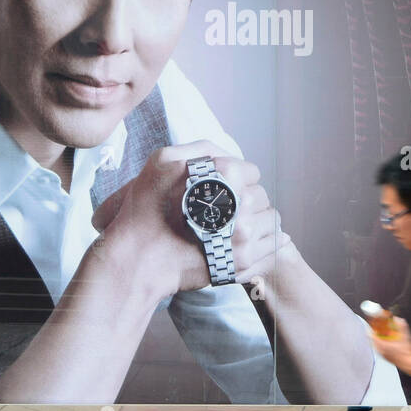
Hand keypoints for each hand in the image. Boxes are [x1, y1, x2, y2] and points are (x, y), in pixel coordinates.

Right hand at [89, 140, 290, 297]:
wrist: (139, 259)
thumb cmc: (147, 208)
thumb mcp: (164, 160)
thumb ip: (201, 150)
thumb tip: (228, 156)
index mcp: (226, 174)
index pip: (252, 172)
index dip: (236, 180)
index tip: (221, 192)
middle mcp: (241, 202)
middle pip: (261, 196)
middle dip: (246, 202)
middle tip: (224, 212)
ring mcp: (245, 234)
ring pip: (269, 220)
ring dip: (255, 222)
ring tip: (233, 229)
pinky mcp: (244, 260)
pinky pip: (272, 246)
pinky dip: (263, 243)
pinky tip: (243, 244)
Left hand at [369, 316, 410, 368]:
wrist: (409, 365)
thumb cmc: (407, 353)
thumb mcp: (406, 337)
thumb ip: (402, 327)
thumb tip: (397, 319)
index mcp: (382, 346)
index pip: (371, 335)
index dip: (371, 327)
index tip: (373, 322)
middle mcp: (380, 351)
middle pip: (373, 339)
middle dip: (375, 331)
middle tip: (379, 326)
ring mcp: (382, 355)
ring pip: (376, 344)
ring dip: (379, 337)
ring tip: (384, 332)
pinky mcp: (385, 357)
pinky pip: (379, 348)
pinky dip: (381, 343)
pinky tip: (388, 341)